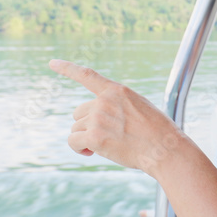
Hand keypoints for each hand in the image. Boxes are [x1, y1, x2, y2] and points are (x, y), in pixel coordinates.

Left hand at [49, 59, 183, 174]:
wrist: (164, 149)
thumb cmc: (157, 133)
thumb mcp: (140, 108)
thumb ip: (117, 107)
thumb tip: (97, 120)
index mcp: (117, 91)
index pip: (87, 75)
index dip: (67, 68)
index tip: (52, 63)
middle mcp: (105, 101)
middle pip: (79, 113)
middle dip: (87, 126)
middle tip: (105, 137)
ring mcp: (98, 118)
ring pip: (76, 128)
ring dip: (85, 138)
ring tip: (106, 146)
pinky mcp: (94, 136)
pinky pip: (73, 141)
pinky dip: (79, 148)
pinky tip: (92, 153)